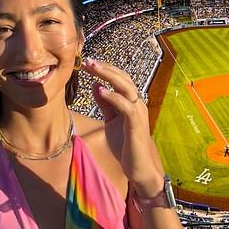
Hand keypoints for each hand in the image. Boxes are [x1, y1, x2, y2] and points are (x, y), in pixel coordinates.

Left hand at [81, 58, 164, 197]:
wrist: (139, 168)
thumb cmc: (126, 145)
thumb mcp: (112, 121)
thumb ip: (105, 104)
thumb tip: (96, 86)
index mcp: (132, 102)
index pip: (120, 79)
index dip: (106, 70)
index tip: (89, 63)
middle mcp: (137, 104)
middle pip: (123, 78)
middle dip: (106, 68)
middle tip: (89, 61)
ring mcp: (138, 113)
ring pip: (126, 87)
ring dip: (109, 76)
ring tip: (94, 68)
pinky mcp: (135, 124)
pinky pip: (125, 105)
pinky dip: (113, 96)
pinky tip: (101, 91)